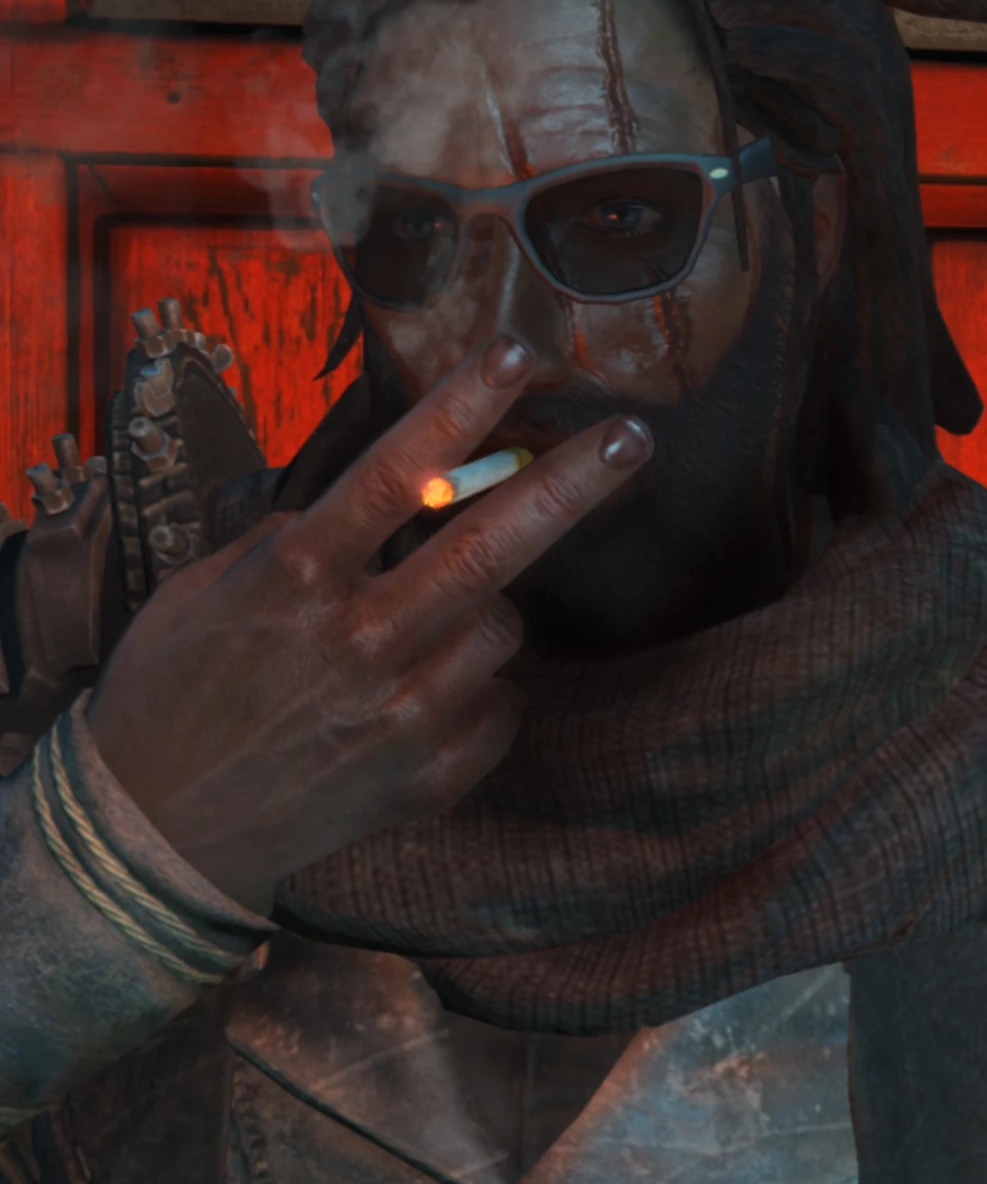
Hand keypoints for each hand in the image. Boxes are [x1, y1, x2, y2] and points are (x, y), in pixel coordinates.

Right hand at [86, 335, 652, 913]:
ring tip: (427, 622)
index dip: (462, 407)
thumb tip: (370, 502)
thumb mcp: (203, 589)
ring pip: (501, 629)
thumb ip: (288, 538)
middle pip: (485, 549)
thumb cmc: (169, 692)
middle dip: (571, 486)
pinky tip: (425, 692)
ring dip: (485, 609)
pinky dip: (479, 691)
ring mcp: (398, 719)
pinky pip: (498, 709)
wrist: (155, 831)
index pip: (395, 475)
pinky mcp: (424, 781)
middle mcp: (356, 644)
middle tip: (634, 439)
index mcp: (295, 579)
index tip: (518, 353)